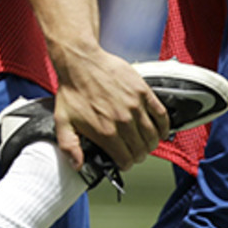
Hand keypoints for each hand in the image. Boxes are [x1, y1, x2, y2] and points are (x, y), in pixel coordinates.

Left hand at [52, 48, 168, 170]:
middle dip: (138, 155)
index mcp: (105, 132)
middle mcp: (123, 122)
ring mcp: (135, 107)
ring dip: (151, 144)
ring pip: (153, 136)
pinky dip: (164, 127)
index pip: (125, 159)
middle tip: (134, 153)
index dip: (125, 164)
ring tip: (146, 144)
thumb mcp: (63, 120)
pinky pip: (162, 116)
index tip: (124, 162)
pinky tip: (160, 131)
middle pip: (141, 150)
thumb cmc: (72, 90)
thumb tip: (76, 165)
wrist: (81, 62)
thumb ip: (69, 145)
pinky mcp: (143, 93)